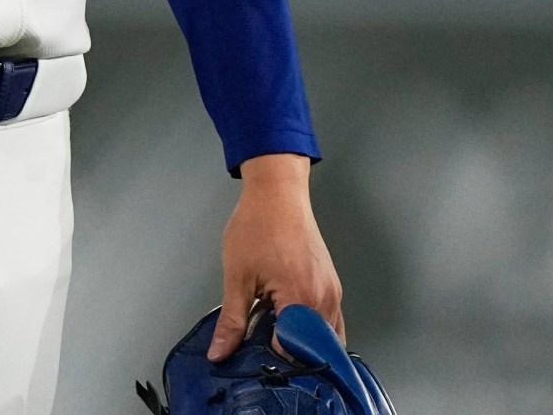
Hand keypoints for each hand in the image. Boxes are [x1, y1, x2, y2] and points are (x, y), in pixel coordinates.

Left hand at [208, 154, 343, 360]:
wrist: (278, 192)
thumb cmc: (258, 225)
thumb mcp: (237, 277)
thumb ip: (231, 321)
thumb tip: (220, 353)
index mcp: (302, 299)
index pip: (292, 352)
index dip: (269, 359)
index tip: (251, 358)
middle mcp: (325, 299)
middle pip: (314, 349)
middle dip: (289, 355)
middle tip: (262, 349)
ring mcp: (332, 292)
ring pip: (326, 337)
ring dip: (303, 343)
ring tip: (275, 336)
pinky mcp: (332, 284)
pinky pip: (331, 320)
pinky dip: (314, 330)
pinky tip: (290, 324)